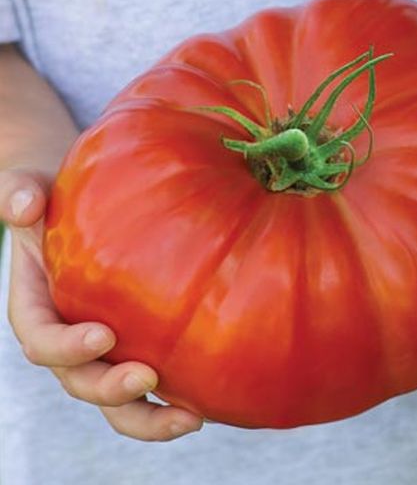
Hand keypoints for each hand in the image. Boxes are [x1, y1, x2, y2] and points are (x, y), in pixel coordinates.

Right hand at [0, 167, 203, 439]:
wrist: (85, 208)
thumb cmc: (59, 199)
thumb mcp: (32, 188)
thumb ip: (20, 193)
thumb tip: (25, 205)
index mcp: (38, 306)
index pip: (40, 339)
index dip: (65, 346)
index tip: (102, 335)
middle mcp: (69, 336)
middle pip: (79, 381)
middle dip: (109, 389)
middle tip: (146, 377)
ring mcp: (104, 347)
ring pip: (117, 400)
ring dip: (149, 415)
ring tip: (190, 417)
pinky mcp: (138, 344)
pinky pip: (152, 382)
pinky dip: (174, 398)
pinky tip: (208, 400)